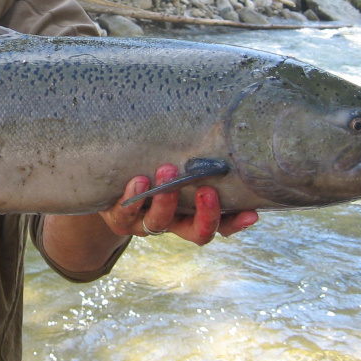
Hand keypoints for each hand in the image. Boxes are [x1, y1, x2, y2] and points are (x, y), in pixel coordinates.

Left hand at [99, 164, 258, 245]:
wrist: (109, 181)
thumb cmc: (151, 165)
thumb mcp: (175, 164)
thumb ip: (195, 156)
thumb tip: (223, 128)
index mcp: (192, 215)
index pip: (221, 225)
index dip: (236, 223)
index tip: (251, 213)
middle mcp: (172, 223)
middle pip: (196, 233)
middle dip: (205, 214)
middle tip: (206, 190)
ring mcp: (145, 223)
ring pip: (159, 223)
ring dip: (166, 198)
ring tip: (167, 170)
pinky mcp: (120, 217)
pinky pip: (126, 212)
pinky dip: (133, 197)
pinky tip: (138, 180)